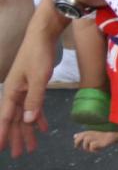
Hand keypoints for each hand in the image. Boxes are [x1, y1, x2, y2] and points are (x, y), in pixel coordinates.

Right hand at [0, 9, 56, 156]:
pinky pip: (33, 105)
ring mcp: (23, 89)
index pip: (5, 118)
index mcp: (12, 92)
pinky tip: (42, 127)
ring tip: (32, 146)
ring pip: (24, 114)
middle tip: (20, 154)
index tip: (0, 149)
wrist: (43, 34)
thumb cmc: (39, 53)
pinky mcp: (33, 84)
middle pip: (15, 120)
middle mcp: (15, 93)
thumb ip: (35, 98)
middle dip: (17, 137)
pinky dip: (38, 116)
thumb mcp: (39, 77)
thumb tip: (27, 120)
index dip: (3, 134)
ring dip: (27, 130)